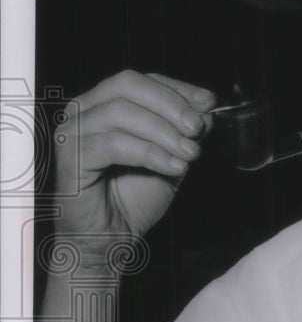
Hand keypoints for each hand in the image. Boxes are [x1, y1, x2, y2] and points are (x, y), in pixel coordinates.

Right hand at [54, 70, 215, 241]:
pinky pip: (114, 144)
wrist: (110, 240)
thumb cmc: (133, 200)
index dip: (178, 88)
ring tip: (189, 154)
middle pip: (128, 85)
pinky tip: (173, 168)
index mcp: (103, 105)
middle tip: (198, 128)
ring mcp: (72, 132)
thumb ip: (184, 133)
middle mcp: (82, 111)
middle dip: (171, 105)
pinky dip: (150, 153)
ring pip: (121, 111)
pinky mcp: (70, 157)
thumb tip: (207, 111)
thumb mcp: (170, 159)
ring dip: (164, 132)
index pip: (142, 81)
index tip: (210, 103)